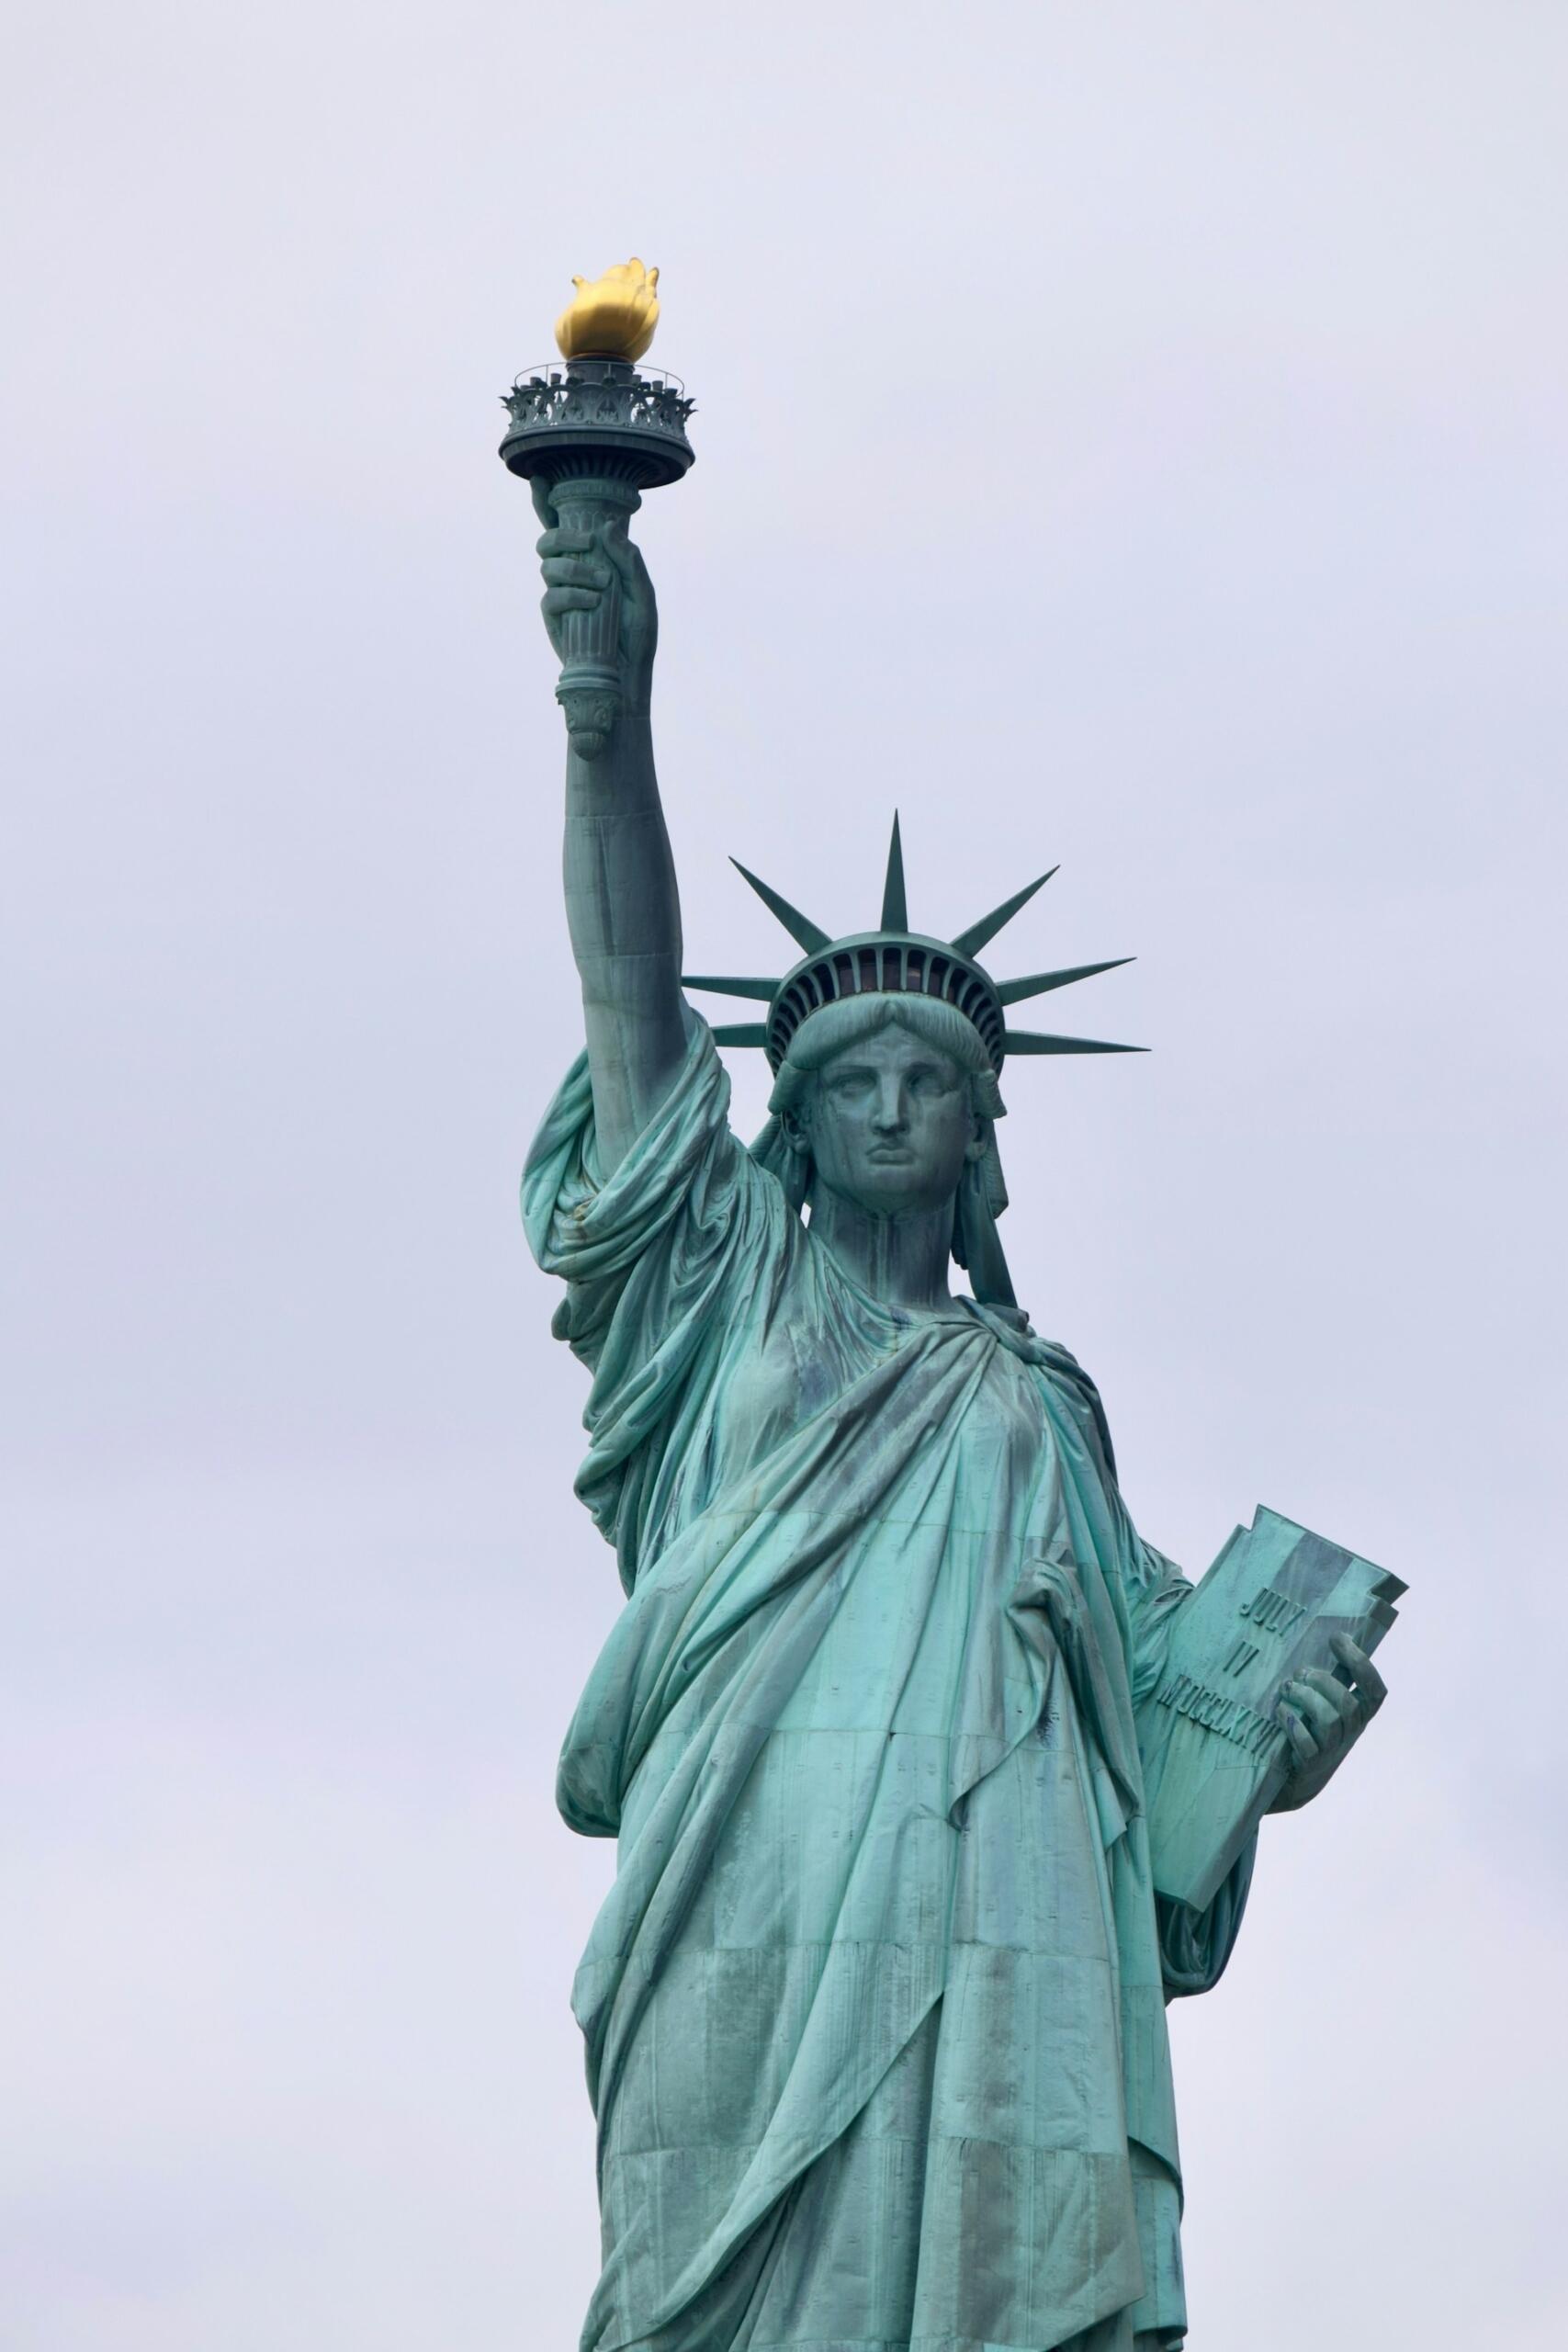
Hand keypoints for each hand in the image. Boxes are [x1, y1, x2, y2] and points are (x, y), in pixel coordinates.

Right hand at [533, 476, 657, 715]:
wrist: (628, 677)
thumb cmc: (637, 636)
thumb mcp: (644, 597)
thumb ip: (630, 563)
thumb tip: (610, 528)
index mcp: (593, 560)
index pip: (566, 525)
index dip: (547, 501)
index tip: (541, 478)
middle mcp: (572, 572)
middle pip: (548, 537)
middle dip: (562, 533)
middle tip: (587, 543)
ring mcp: (560, 594)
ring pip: (548, 564)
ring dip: (574, 568)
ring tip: (600, 584)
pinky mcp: (553, 617)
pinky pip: (551, 595)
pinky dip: (572, 594)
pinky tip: (592, 601)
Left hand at [1267, 1634, 1386, 1812]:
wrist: (1296, 1780)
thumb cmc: (1310, 1731)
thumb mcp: (1325, 1706)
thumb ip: (1329, 1681)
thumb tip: (1325, 1636)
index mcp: (1359, 1715)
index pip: (1375, 1691)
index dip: (1361, 1663)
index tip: (1337, 1638)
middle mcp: (1350, 1733)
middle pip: (1347, 1704)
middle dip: (1322, 1682)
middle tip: (1300, 1673)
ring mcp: (1332, 1750)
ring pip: (1329, 1720)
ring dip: (1306, 1699)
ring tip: (1287, 1688)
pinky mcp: (1311, 1764)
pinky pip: (1307, 1744)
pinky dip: (1292, 1724)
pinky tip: (1281, 1711)